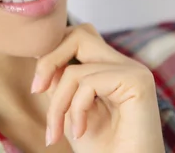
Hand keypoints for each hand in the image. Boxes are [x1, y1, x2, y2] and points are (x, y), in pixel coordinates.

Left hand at [31, 23, 164, 152]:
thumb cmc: (102, 151)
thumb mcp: (70, 110)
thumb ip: (60, 81)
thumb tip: (40, 54)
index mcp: (112, 69)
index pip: (78, 38)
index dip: (53, 53)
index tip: (37, 85)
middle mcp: (126, 65)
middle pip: (79, 34)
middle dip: (49, 60)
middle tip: (36, 89)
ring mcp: (134, 72)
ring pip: (76, 68)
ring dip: (57, 103)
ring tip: (56, 132)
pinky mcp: (138, 82)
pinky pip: (89, 82)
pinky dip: (76, 109)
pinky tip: (80, 132)